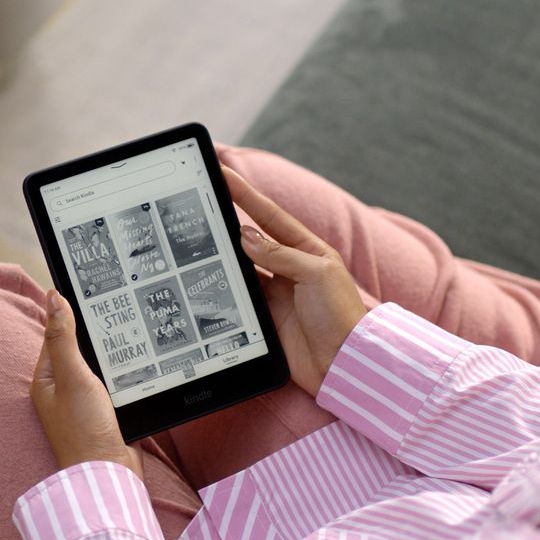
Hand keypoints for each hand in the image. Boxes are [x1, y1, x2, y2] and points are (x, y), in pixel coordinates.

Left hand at [31, 289, 142, 477]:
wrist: (109, 473)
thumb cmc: (84, 429)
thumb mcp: (73, 376)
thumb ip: (64, 338)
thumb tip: (53, 298)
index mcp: (46, 378)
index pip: (56, 335)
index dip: (71, 315)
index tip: (93, 294)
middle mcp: (62, 389)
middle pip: (79, 349)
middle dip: (95, 336)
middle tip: (117, 312)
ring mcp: (83, 402)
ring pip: (99, 366)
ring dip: (112, 356)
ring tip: (130, 335)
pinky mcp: (104, 412)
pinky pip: (113, 384)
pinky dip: (122, 375)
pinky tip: (137, 366)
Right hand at [224, 165, 368, 395]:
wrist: (341, 364)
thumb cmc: (340, 315)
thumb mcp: (316, 273)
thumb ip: (280, 254)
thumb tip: (246, 236)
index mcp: (308, 249)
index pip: (270, 215)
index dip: (246, 194)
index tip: (224, 175)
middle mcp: (290, 266)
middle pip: (252, 238)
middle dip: (228, 222)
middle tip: (202, 206)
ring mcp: (276, 291)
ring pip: (242, 266)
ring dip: (224, 255)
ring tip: (198, 240)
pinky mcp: (265, 315)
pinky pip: (239, 296)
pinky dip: (225, 286)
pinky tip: (209, 277)